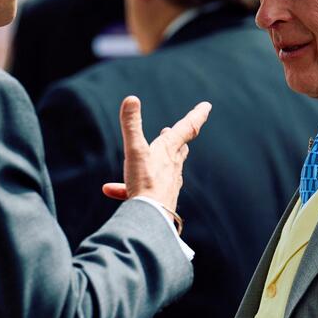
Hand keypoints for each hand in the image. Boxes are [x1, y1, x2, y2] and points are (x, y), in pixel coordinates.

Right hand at [102, 96, 211, 211]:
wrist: (151, 219)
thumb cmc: (145, 183)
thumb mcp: (135, 150)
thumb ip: (131, 125)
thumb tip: (131, 98)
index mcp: (169, 150)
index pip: (187, 128)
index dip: (197, 115)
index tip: (207, 106)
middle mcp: (172, 166)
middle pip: (179, 148)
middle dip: (178, 139)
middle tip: (179, 130)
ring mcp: (167, 184)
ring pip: (164, 168)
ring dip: (158, 160)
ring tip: (149, 156)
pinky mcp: (159, 199)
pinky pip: (143, 189)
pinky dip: (127, 187)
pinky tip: (111, 189)